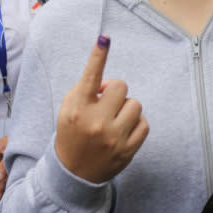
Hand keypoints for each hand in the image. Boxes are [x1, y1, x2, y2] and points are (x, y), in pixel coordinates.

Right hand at [55, 36, 148, 183]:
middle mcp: (96, 122)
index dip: (98, 55)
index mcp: (78, 109)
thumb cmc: (71, 133)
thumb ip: (85, 91)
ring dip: (126, 108)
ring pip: (135, 104)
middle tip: (105, 103)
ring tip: (114, 119)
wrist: (73, 174)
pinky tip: (123, 130)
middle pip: (120, 86)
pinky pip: (144, 123)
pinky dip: (136, 124)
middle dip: (114, 92)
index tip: (105, 38)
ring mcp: (114, 138)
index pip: (90, 77)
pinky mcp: (128, 150)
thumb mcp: (68, 110)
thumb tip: (108, 83)